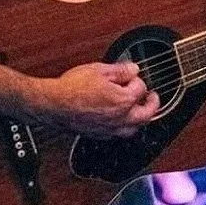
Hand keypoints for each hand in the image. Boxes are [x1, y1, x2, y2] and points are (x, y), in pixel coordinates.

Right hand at [25, 61, 159, 137]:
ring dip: (140, 119)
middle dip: (152, 104)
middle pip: (146, 114)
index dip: (136, 79)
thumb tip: (133, 69)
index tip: (131, 75)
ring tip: (140, 111)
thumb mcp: (99, 70)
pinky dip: (125, 127)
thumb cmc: (72, 88)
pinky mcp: (99, 135)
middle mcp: (120, 118)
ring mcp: (110, 129)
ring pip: (134, 129)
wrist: (53, 104)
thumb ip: (120, 70)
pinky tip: (120, 121)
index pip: (140, 88)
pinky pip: (119, 135)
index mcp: (124, 100)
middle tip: (153, 97)